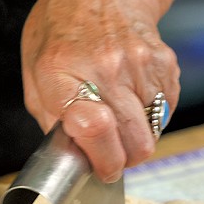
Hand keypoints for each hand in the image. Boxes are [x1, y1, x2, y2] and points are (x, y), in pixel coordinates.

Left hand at [21, 0, 179, 181]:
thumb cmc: (61, 34)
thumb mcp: (37, 76)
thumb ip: (52, 120)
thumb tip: (75, 157)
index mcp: (63, 75)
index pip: (95, 128)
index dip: (104, 160)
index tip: (102, 169)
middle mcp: (105, 68)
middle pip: (134, 142)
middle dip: (124, 158)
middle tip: (111, 151)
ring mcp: (140, 65)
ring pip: (153, 133)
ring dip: (138, 137)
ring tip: (120, 118)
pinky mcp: (165, 64)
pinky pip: (167, 111)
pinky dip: (152, 116)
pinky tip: (134, 99)